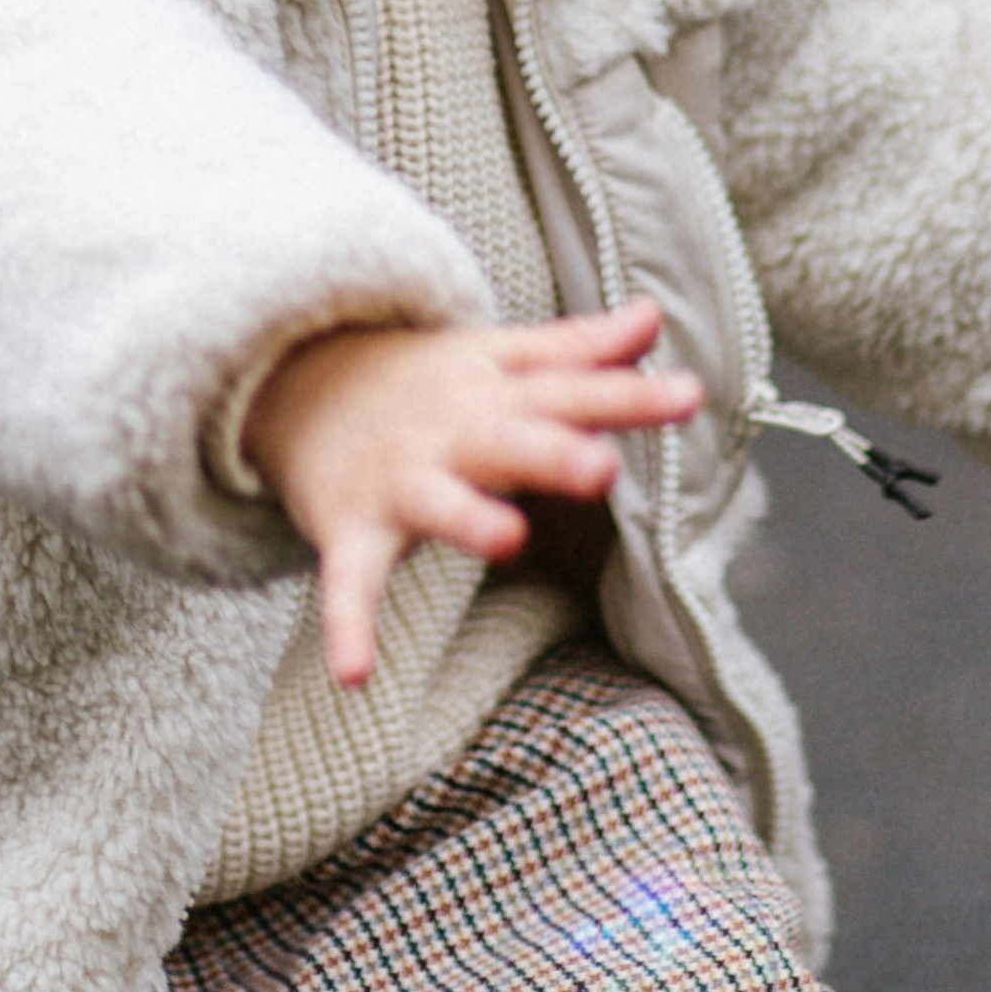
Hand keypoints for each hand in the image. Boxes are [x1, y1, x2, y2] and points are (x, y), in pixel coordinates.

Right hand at [243, 296, 699, 686]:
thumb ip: (579, 348)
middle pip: (511, 440)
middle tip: (605, 467)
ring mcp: (401, 481)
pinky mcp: (351, 530)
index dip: (631, 396)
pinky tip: (354, 676)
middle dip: (555, 454)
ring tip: (507, 538)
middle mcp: (452, 432)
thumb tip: (655, 316)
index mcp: (497, 391)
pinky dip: (348, 626)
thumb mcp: (500, 356)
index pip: (573, 390)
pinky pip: (348, 582)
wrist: (296, 382)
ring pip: (437, 503)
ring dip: (468, 520)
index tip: (694, 395)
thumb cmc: (427, 383)